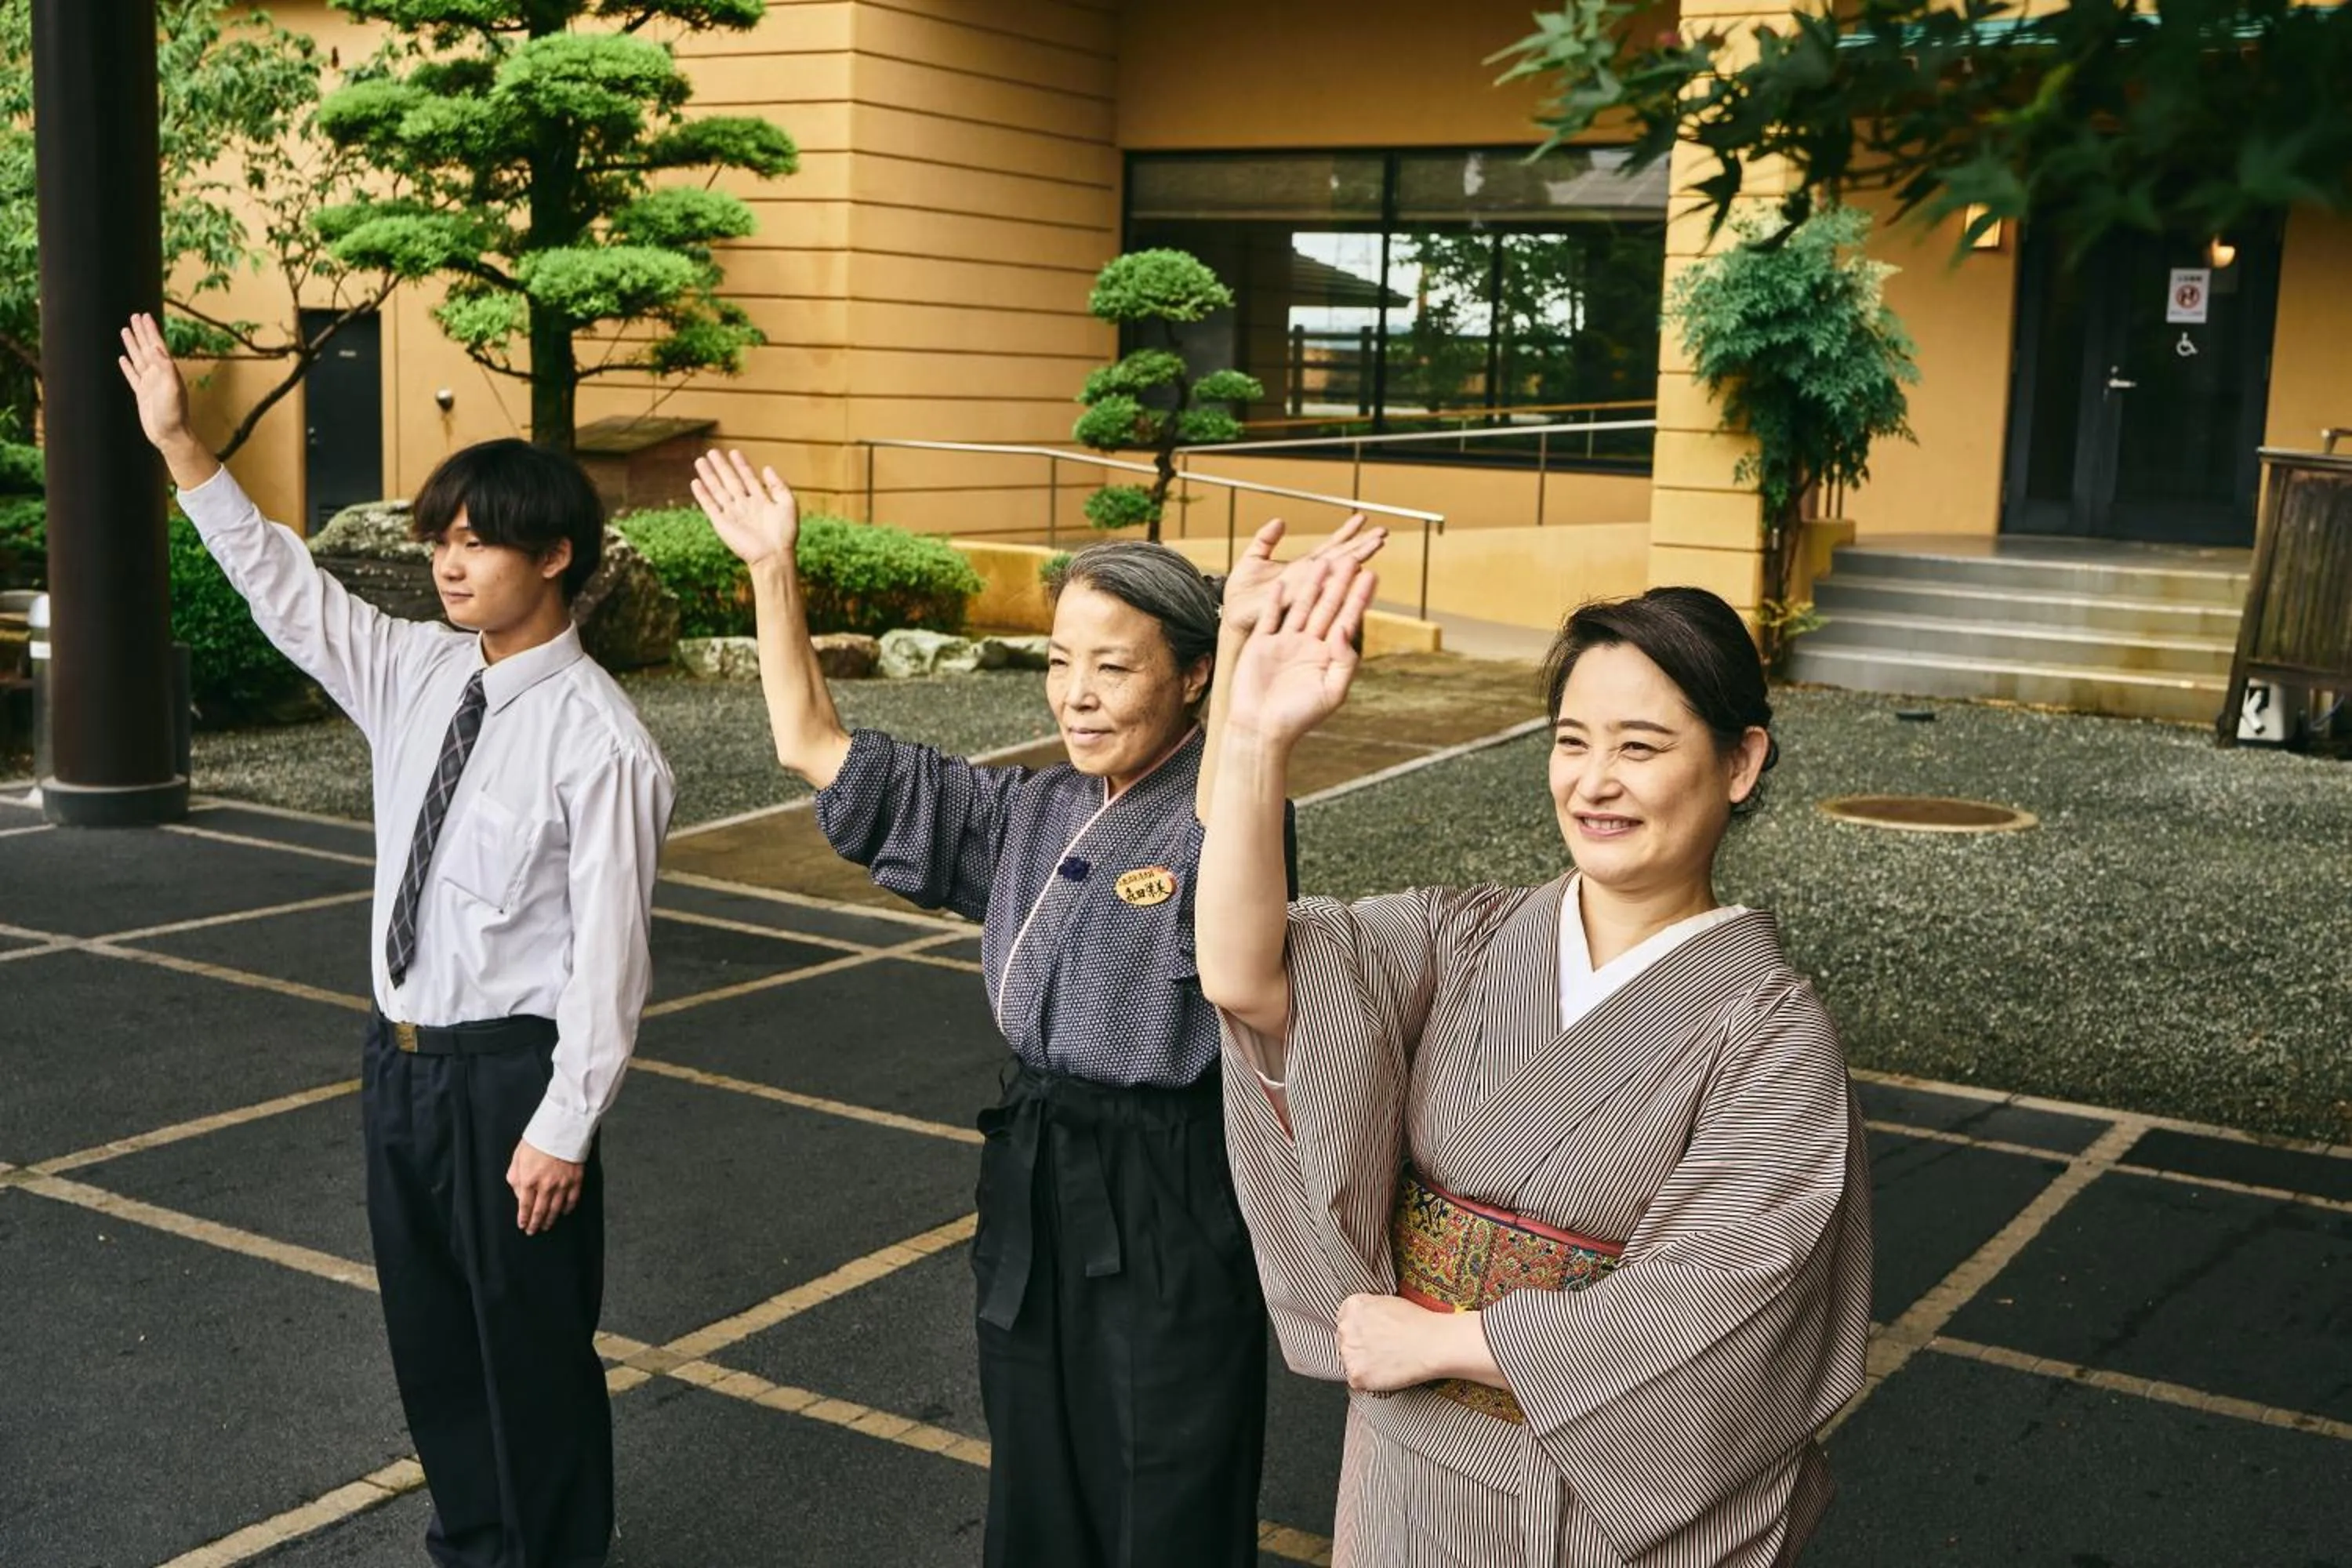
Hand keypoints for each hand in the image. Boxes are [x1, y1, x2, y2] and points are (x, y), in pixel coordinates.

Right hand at [115, 313, 193, 451]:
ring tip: (125, 330)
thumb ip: (165, 368)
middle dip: (141, 332)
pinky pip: (133, 375)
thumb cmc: (174, 414)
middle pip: (147, 347)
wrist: (170, 435)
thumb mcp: (172, 389)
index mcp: (167, 371)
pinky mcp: (142, 394)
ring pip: (138, 358)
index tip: (144, 316)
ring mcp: (149, 383)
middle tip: (134, 316)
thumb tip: (155, 348)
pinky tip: (123, 358)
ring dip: (132, 344)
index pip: (156, 345)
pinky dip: (127, 366)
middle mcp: (158, 374)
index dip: (150, 330)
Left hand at [508, 1139, 584, 1235]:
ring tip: (547, 1226)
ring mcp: (563, 1184)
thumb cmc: (538, 1140)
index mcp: (529, 1180)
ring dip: (550, 1219)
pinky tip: (564, 1212)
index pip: (525, 1206)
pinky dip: (568, 1209)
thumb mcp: (518, 1157)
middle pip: (540, 1211)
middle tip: (533, 1231)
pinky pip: (572, 1200)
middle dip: (536, 1224)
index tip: (523, 1225)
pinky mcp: (576, 1180)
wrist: (562, 1127)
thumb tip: (520, 1195)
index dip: (524, 1219)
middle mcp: (546, 1185)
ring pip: (555, 1209)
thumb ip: (515, 1179)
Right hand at [691, 448, 798, 565]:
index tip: (734, 452)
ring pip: (717, 490)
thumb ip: (778, 485)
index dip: (741, 465)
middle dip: (721, 466)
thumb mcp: (788, 504)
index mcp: (760, 500)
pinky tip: (695, 482)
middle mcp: (744, 505)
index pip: (748, 477)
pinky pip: (710, 506)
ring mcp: (732, 513)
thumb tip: (766, 467)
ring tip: (700, 461)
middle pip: (730, 481)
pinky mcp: (722, 523)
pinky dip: (702, 494)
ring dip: (709, 476)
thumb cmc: (784, 533)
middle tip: (712, 451)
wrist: (773, 555)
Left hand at [1221, 513, 1387, 636]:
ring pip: (1335, 576)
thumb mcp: (1251, 559)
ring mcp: (1304, 594)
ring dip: (1355, 561)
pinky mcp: (1294, 606)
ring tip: (1374, 546)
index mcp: (1302, 568)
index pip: (1330, 548)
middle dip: (1362, 546)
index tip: (1362, 519)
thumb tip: (1280, 521)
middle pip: (1341, 561)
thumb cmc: (1242, 594)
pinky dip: (1333, 582)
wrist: (1232, 617)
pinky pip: (1316, 593)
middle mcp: (1309, 581)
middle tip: (1382, 532)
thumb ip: (1265, 540)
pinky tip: (1348, 570)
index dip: (1346, 534)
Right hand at [1225, 552, 1377, 745]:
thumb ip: (1344, 661)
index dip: (1358, 598)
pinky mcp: (1261, 644)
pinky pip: (1269, 617)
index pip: (1347, 620)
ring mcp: (1284, 643)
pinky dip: (1275, 601)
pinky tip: (1281, 583)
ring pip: (1300, 607)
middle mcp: (1308, 645)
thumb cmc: (1299, 718)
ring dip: (1311, 584)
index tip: (1371, 576)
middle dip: (1339, 583)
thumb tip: (1344, 628)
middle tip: (1352, 559)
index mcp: (1327, 656)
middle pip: (1326, 607)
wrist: (1260, 730)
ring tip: (1322, 561)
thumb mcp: (1332, 693)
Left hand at [1337, 1293, 1456, 1392]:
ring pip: (1349, 1362)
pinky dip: (1369, 1382)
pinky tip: (1386, 1373)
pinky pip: (1357, 1382)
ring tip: (1387, 1362)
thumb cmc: (1417, 1322)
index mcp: (1352, 1306)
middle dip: (1360, 1348)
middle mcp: (1345, 1328)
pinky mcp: (1356, 1375)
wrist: (1433, 1344)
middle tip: (1383, 1351)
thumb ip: (1367, 1311)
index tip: (1374, 1337)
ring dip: (1363, 1365)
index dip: (1361, 1331)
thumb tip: (1363, 1322)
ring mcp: (1348, 1352)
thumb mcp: (1386, 1301)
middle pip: (1345, 1342)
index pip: (1345, 1321)